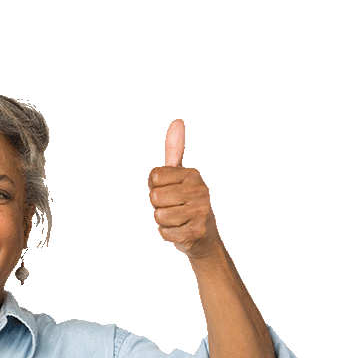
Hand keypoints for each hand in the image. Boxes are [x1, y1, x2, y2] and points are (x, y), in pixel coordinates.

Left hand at [148, 119, 218, 259]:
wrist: (203, 237)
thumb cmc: (185, 203)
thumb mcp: (179, 176)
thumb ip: (174, 151)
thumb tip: (177, 121)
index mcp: (192, 174)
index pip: (153, 177)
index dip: (155, 188)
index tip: (170, 192)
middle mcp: (200, 190)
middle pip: (154, 197)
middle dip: (158, 206)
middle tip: (174, 208)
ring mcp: (201, 211)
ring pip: (158, 215)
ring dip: (163, 221)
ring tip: (177, 219)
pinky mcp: (196, 231)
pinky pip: (164, 232)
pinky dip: (168, 234)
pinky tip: (181, 231)